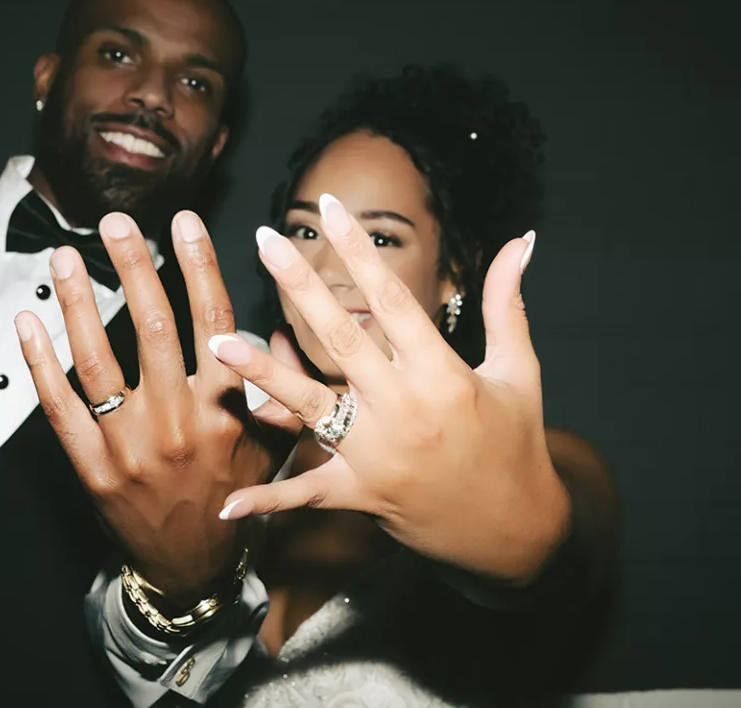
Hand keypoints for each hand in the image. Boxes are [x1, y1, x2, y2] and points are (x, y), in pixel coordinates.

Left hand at [15, 210, 297, 605]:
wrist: (190, 568)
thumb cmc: (233, 498)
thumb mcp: (276, 449)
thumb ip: (279, 392)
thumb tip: (281, 334)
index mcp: (226, 411)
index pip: (213, 321)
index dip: (198, 265)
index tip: (184, 221)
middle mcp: (178, 422)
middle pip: (152, 327)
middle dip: (134, 266)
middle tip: (116, 223)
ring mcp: (131, 444)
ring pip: (99, 359)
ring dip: (80, 302)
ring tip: (69, 255)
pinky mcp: (92, 465)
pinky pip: (60, 406)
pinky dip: (42, 362)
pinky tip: (29, 323)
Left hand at [208, 194, 570, 587]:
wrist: (516, 532)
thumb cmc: (516, 444)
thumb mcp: (519, 371)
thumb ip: (508, 304)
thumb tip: (522, 240)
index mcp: (444, 375)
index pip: (392, 300)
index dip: (358, 251)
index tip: (330, 207)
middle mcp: (405, 412)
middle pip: (341, 339)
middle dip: (300, 286)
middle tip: (265, 241)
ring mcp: (377, 456)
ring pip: (309, 408)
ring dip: (261, 374)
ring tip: (218, 341)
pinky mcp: (360, 494)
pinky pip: (306, 494)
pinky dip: (268, 500)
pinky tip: (225, 503)